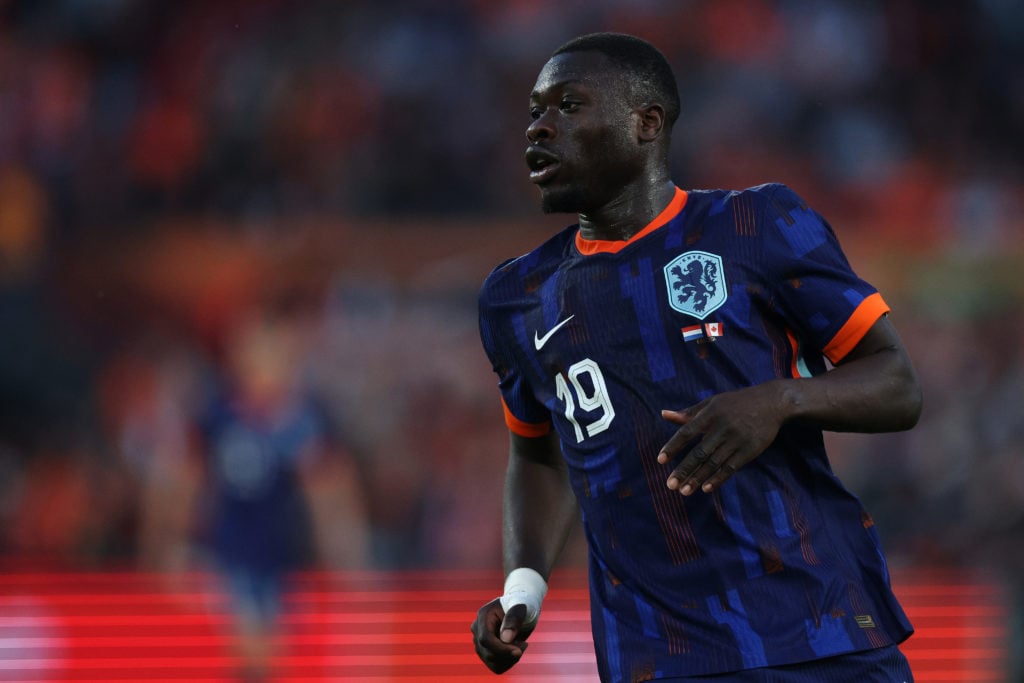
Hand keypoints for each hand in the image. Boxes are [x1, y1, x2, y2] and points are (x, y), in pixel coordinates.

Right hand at [470, 598, 535, 673]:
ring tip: (520, 645)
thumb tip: (506, 639)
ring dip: (510, 659)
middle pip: (488, 653)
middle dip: (509, 653)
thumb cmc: (521, 604)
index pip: (485, 639)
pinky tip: (515, 651)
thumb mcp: (521, 608)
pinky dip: (508, 662)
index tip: (519, 651)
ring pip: (492, 662)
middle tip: (524, 644)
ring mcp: (479, 642)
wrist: (520, 608)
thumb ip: (514, 620)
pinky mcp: (485, 651)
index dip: (501, 649)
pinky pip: (495, 666)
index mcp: (483, 615)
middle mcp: (477, 629)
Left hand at [657, 382, 786, 494]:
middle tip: (670, 484)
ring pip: (713, 463)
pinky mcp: (750, 450)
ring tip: (684, 491)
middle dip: (684, 470)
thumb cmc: (736, 402)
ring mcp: (737, 440)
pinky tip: (706, 488)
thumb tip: (663, 414)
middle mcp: (722, 427)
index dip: (673, 446)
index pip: (686, 432)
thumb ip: (688, 412)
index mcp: (710, 414)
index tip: (660, 460)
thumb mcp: (712, 402)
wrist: (772, 403)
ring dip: (698, 478)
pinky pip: (731, 467)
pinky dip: (718, 478)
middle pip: (699, 452)